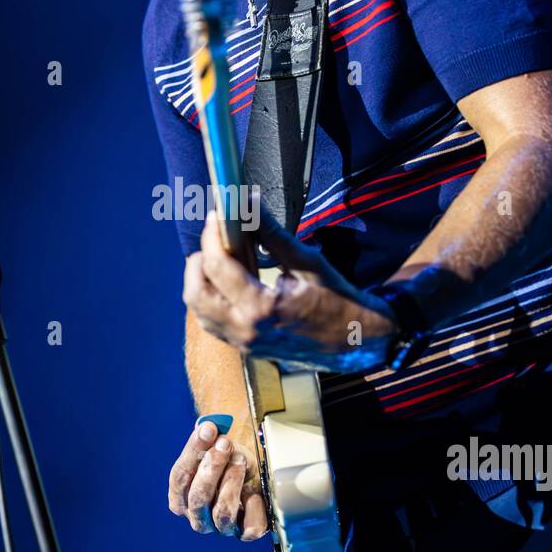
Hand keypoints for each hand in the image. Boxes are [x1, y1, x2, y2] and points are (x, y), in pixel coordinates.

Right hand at [167, 417, 268, 538]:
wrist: (251, 472)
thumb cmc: (228, 460)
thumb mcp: (216, 446)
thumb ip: (208, 438)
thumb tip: (208, 427)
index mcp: (180, 497)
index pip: (180, 478)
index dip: (194, 452)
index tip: (209, 430)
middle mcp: (197, 516)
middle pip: (198, 498)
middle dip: (212, 468)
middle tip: (225, 444)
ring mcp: (220, 527)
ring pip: (222, 513)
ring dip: (232, 482)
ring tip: (240, 461)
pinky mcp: (245, 532)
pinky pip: (250, 527)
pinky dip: (254, 506)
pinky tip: (255, 490)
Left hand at [183, 198, 398, 372]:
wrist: (356, 341)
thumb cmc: (337, 300)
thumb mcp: (307, 262)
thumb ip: (272, 234)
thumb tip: (249, 203)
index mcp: (261, 308)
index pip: (217, 266)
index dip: (212, 235)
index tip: (217, 215)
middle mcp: (246, 329)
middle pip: (195, 293)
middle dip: (198, 261)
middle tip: (215, 240)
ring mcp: (244, 343)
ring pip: (199, 311)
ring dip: (202, 282)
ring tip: (221, 260)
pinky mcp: (246, 348)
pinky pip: (213, 324)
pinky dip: (211, 300)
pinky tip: (228, 283)